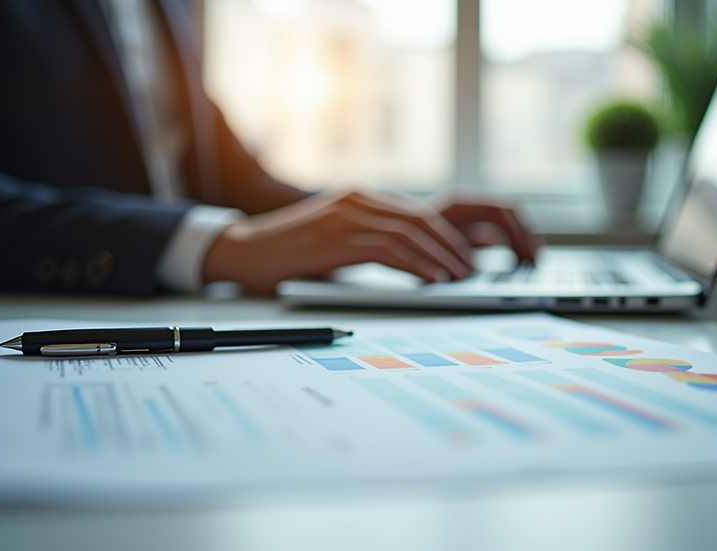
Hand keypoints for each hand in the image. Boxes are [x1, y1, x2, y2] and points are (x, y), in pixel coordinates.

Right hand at [202, 189, 535, 292]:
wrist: (245, 252)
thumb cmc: (290, 254)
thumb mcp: (336, 240)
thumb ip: (369, 241)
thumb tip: (411, 260)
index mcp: (359, 198)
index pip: (415, 213)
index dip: (445, 237)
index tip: (464, 258)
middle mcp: (356, 201)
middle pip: (419, 220)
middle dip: (451, 247)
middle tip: (471, 270)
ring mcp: (345, 216)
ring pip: (408, 234)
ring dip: (439, 258)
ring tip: (459, 278)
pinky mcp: (336, 237)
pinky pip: (388, 249)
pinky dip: (415, 264)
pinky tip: (431, 279)